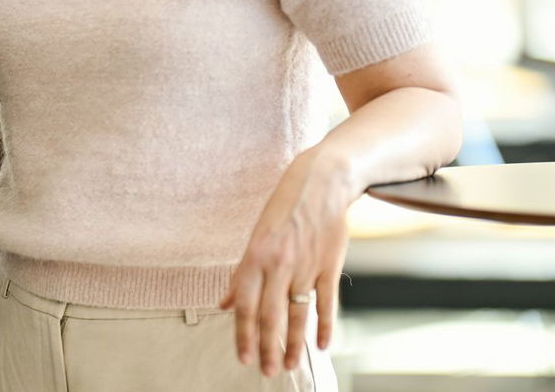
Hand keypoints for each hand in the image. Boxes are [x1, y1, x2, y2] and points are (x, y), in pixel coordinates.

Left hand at [219, 149, 352, 376]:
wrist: (321, 184)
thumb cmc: (284, 209)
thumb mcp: (256, 238)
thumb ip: (242, 275)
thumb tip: (226, 303)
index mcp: (255, 257)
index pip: (245, 305)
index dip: (243, 334)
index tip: (243, 357)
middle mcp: (278, 265)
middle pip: (270, 316)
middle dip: (266, 347)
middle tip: (264, 371)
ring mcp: (305, 266)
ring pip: (297, 314)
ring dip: (292, 344)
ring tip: (287, 366)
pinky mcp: (329, 266)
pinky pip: (326, 303)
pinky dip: (324, 326)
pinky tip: (322, 346)